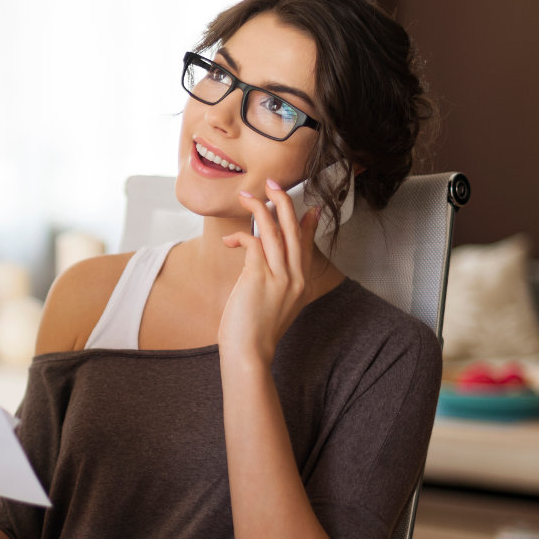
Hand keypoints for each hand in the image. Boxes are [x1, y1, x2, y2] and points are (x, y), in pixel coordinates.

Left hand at [218, 178, 320, 363]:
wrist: (249, 354)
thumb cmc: (254, 334)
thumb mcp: (273, 307)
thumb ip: (275, 286)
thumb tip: (263, 268)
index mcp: (301, 285)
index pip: (308, 246)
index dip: (308, 224)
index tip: (309, 207)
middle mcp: (295, 278)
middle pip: (294, 230)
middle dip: (284, 202)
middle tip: (273, 184)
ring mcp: (280, 277)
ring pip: (276, 231)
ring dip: (260, 208)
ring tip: (247, 196)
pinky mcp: (259, 277)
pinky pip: (254, 243)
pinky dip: (241, 236)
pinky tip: (229, 241)